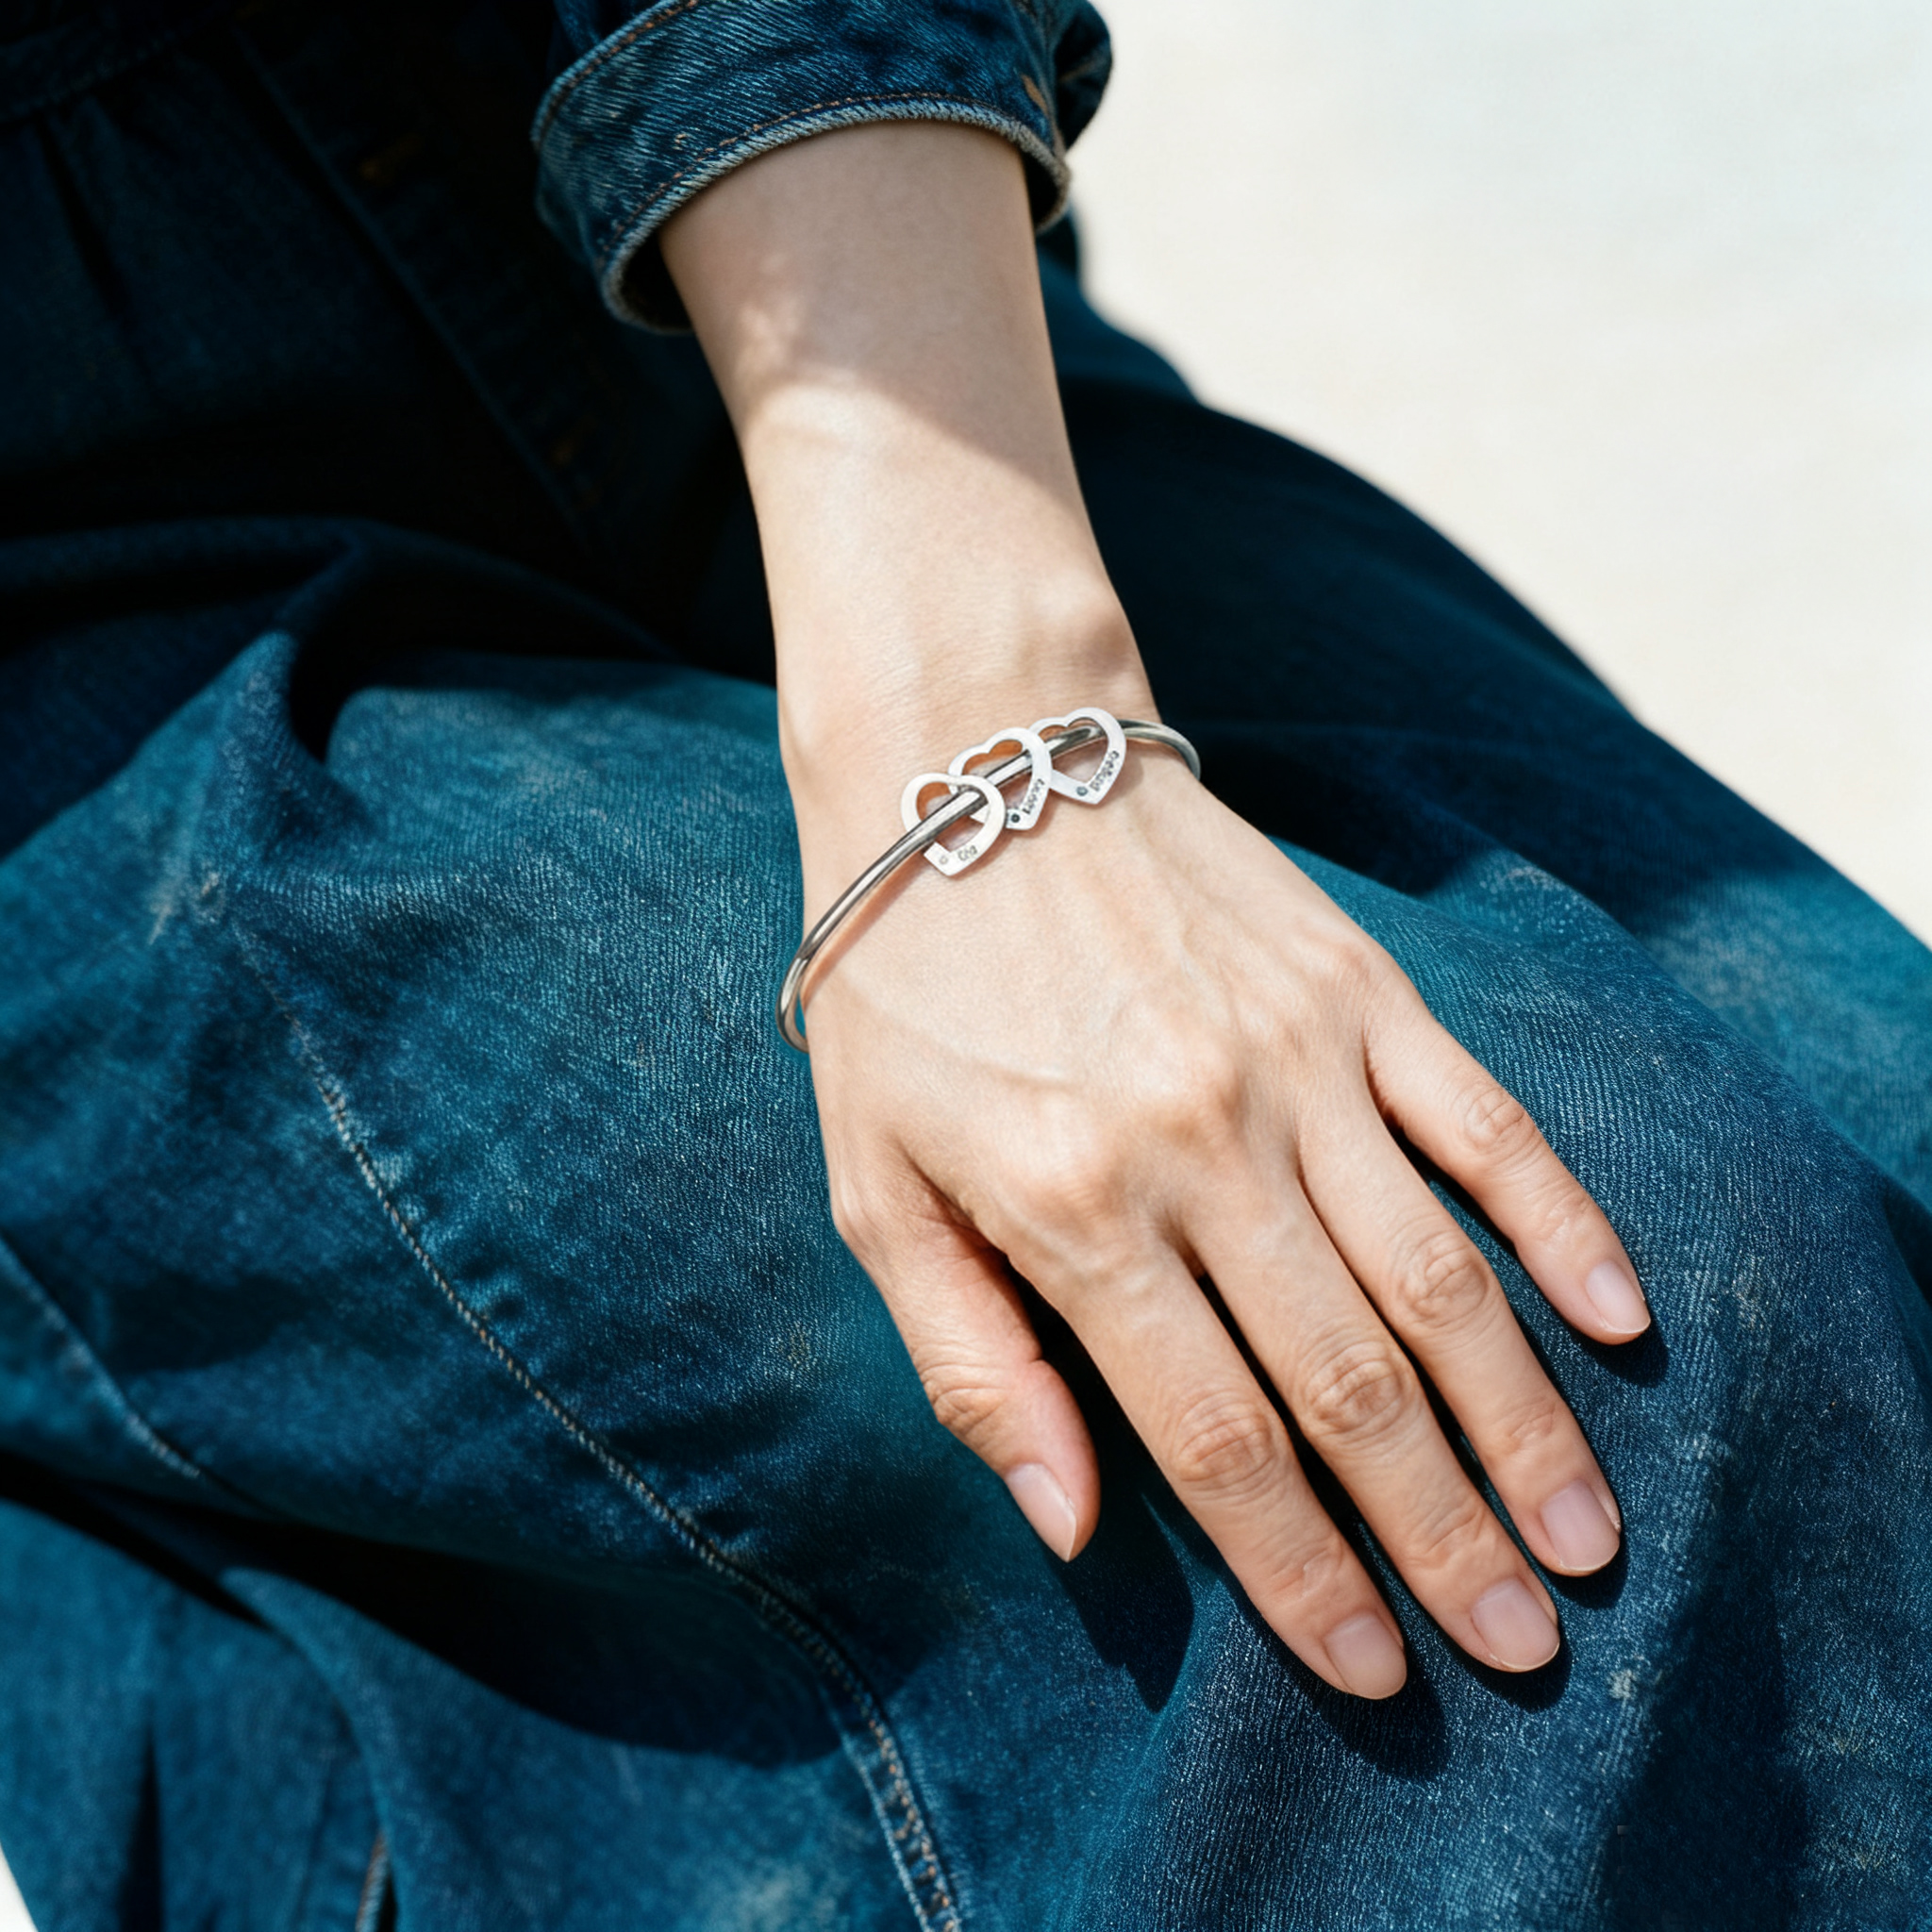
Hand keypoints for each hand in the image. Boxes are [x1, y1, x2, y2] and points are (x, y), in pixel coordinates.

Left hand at [799, 744, 1646, 1699]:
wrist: (972, 762)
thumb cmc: (908, 996)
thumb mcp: (876, 1187)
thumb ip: (971, 1364)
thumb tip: (1074, 1526)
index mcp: (1072, 1204)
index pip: (1214, 1436)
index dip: (1301, 1571)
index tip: (1373, 1668)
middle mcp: (1202, 1139)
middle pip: (1349, 1378)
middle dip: (1438, 1534)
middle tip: (1519, 1647)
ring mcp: (1298, 1057)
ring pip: (1440, 1273)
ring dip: (1521, 1417)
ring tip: (1585, 1536)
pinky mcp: (1359, 986)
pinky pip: (1487, 1119)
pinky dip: (1560, 1219)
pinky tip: (1617, 1318)